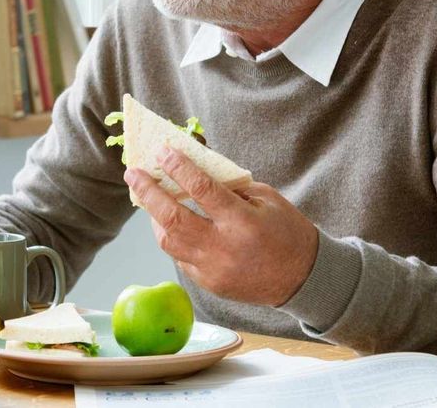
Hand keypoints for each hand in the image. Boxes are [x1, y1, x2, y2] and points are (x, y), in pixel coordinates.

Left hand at [126, 147, 317, 306]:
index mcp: (243, 222)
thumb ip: (230, 185)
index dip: (179, 168)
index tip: (162, 151)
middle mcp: (224, 248)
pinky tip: (169, 222)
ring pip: (168, 241)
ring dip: (154, 216)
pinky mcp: (208, 284)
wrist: (303, 278)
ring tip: (147, 197)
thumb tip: (192, 165)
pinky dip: (172, 237)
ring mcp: (213, 270)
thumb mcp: (266, 199)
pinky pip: (180, 257)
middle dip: (148, 192)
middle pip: (174, 219)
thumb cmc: (286, 231)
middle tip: (133, 173)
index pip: (202, 190)